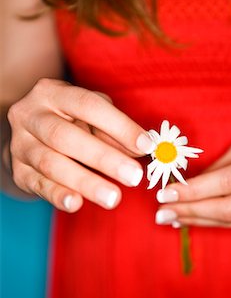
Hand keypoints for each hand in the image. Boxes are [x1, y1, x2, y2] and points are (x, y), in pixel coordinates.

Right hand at [7, 78, 154, 211]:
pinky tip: (76, 203)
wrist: (27, 137)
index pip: (88, 105)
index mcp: (52, 93)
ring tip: (113, 198)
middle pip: (66, 137)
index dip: (119, 126)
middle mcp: (30, 115)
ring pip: (51, 164)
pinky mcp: (18, 171)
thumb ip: (114, 131)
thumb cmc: (68, 123)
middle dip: (103, 158)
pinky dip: (57, 195)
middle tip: (133, 177)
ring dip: (85, 182)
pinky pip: (38, 185)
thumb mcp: (89, 117)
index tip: (146, 145)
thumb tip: (144, 148)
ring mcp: (20, 144)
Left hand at [155, 125, 230, 228]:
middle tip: (160, 213)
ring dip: (197, 220)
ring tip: (170, 217)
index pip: (227, 182)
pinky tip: (193, 219)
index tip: (164, 194)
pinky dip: (212, 222)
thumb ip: (221, 166)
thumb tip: (187, 185)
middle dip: (190, 212)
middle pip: (228, 210)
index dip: (194, 192)